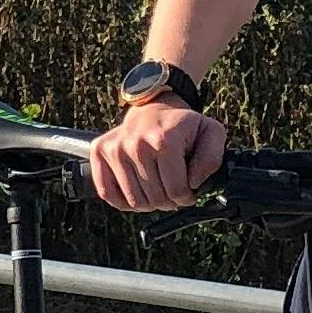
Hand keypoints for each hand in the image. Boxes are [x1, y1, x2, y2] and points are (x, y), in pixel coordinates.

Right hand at [88, 99, 224, 213]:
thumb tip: (194, 182)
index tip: (188, 190)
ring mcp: (114, 148)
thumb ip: (212, 158)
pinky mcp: (99, 150)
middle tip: (172, 189)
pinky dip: (123, 201)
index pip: (176, 190)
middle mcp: (135, 143)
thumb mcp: (211, 133)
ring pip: (133, 201)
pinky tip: (137, 190)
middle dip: (169, 201)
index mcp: (164, 138)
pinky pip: (107, 193)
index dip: (186, 197)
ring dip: (148, 203)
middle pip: (155, 198)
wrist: (153, 109)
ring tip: (157, 188)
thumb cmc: (183, 126)